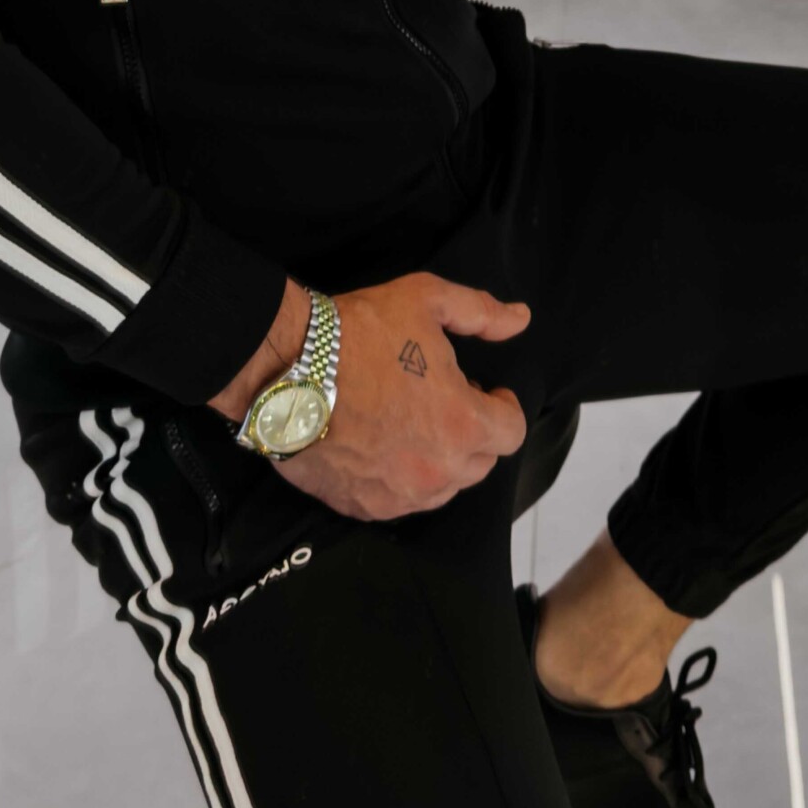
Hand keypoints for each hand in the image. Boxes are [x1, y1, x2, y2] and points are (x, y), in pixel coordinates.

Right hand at [217, 270, 530, 520]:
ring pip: (443, 487)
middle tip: (443, 400)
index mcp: (463, 423)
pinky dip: (400, 478)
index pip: (512, 432)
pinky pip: (401, 500)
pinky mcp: (363, 507)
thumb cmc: (360, 331)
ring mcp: (400, 495)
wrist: (287, 368)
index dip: (503, 407)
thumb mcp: (427, 301)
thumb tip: (521, 319)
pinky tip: (380, 444)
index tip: (485, 390)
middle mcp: (438, 470)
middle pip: (480, 463)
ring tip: (411, 422)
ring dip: (439, 459)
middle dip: (472, 432)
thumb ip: (482, 313)